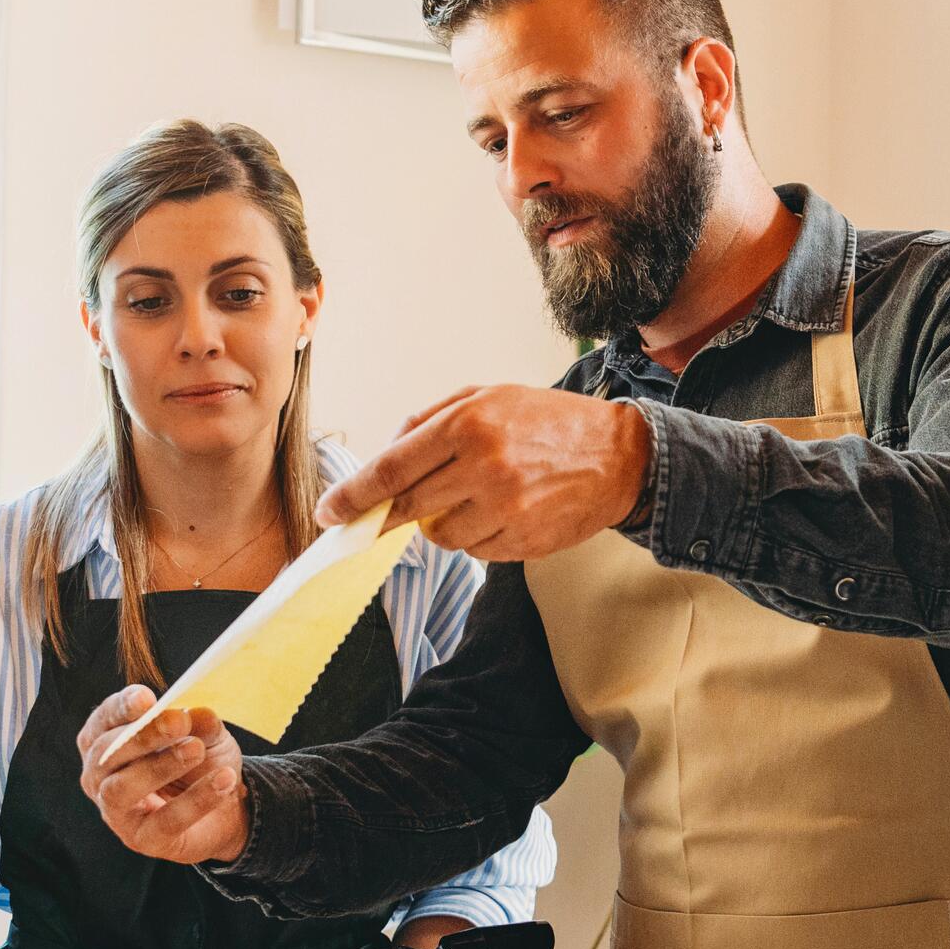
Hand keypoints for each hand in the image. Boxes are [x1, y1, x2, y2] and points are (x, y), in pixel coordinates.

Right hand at [78, 689, 249, 863]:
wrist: (225, 808)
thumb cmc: (200, 762)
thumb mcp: (205, 733)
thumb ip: (199, 722)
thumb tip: (198, 714)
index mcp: (106, 740)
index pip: (103, 720)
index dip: (121, 708)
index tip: (146, 699)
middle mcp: (99, 776)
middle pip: (107, 753)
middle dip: (143, 735)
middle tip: (179, 721)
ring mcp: (115, 811)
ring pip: (122, 788)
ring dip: (160, 766)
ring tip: (196, 750)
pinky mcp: (141, 839)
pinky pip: (164, 821)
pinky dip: (196, 800)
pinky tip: (223, 780)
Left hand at [325, 386, 651, 562]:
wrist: (620, 455)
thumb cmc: (547, 422)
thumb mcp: (488, 396)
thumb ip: (429, 422)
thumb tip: (383, 458)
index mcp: (469, 423)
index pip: (393, 468)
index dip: (354, 496)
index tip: (329, 512)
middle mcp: (485, 466)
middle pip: (407, 506)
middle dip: (381, 517)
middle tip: (365, 524)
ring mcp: (506, 508)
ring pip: (440, 536)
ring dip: (441, 523)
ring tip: (472, 498)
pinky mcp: (524, 540)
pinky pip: (475, 551)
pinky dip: (476, 537)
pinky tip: (503, 512)